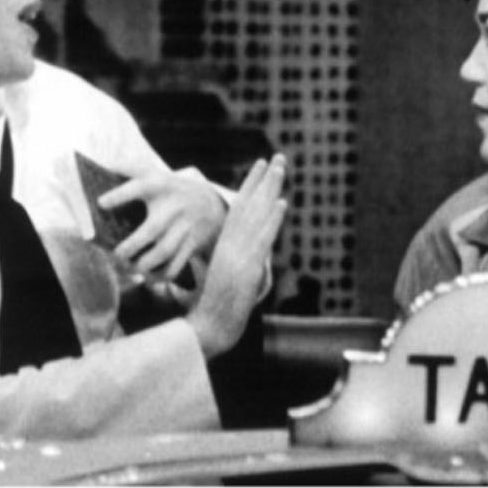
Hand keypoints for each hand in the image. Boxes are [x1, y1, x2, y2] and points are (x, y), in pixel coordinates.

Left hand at [100, 170, 227, 280]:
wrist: (211, 204)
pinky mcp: (191, 245)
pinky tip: (148, 277)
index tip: (101, 203)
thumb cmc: (171, 190)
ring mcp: (184, 227)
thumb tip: (105, 167)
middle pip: (152, 229)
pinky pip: (175, 266)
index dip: (120, 194)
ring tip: (129, 268)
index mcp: (161, 185)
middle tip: (117, 254)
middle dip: (131, 246)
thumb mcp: (155, 174)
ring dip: (143, 265)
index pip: (140, 186)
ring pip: (164, 252)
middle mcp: (173, 207)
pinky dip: (160, 276)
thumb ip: (130, 168)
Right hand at [187, 156, 287, 358]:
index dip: (250, 187)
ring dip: (270, 190)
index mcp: (223, 247)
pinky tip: (282, 202)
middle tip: (278, 157)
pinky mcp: (245, 269)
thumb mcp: (218, 281)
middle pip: (248, 205)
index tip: (260, 166)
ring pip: (256, 215)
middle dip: (264, 180)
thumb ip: (228, 265)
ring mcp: (237, 256)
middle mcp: (229, 246)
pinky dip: (272, 220)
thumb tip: (243, 258)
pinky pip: (262, 239)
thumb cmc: (209, 312)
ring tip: (281, 167)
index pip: (238, 209)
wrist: (205, 331)